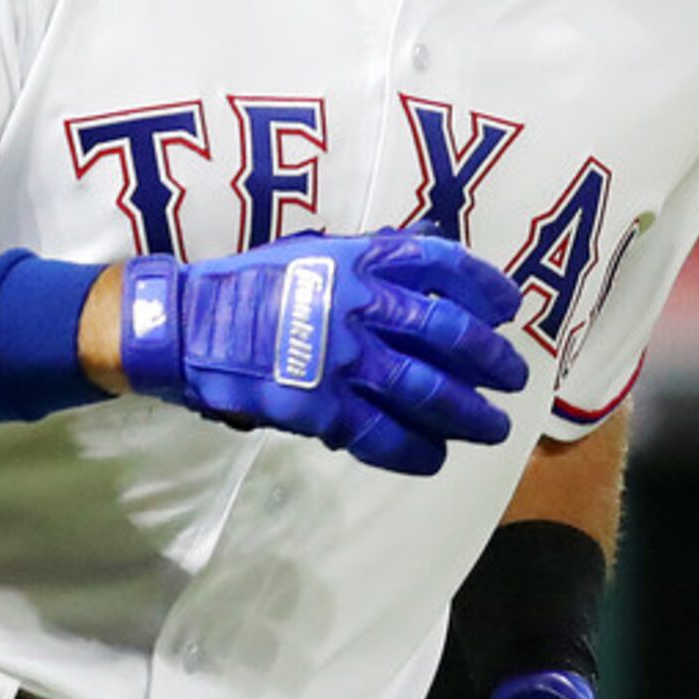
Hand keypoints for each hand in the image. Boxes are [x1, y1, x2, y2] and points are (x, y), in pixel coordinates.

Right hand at [117, 231, 526, 475]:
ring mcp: (345, 359)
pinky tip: (434, 457)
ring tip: (492, 427)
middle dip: (492, 361)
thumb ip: (366, 254)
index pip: (443, 265)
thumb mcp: (311, 250)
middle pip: (450, 334)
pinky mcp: (323, 408)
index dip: (485, 287)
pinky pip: (384, 436)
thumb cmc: (245, 284)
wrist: (185, 325)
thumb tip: (419, 241)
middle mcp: (363, 305)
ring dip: (470, 413)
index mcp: (361, 261)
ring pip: (429, 390)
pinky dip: (416, 451)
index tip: (509, 307)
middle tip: (513, 378)